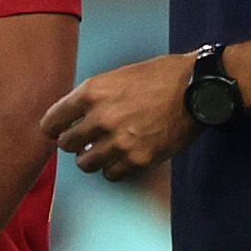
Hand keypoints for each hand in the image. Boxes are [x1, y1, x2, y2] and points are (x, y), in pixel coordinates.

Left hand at [43, 53, 193, 179]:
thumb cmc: (161, 77)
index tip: (56, 132)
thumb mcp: (118, 76)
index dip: (53, 128)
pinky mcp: (139, 159)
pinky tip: (122, 158)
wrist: (199, 88)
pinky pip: (111, 174)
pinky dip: (114, 168)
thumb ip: (93, 97)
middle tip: (84, 141)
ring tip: (103, 151)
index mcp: (92, 93)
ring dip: (92, 158)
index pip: (52, 121)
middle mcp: (101, 118)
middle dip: (74, 143)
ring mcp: (119, 141)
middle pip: (66, 144)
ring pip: (86, 163)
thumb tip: (72, 116)